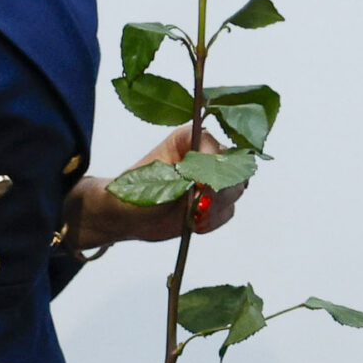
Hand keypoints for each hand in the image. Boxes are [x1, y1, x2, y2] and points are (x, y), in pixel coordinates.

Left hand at [67, 123, 249, 249]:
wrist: (127, 214)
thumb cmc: (136, 187)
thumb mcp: (160, 174)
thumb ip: (189, 173)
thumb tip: (212, 180)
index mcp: (194, 139)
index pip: (220, 149)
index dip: (214, 169)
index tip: (199, 185)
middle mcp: (208, 157)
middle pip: (235, 169)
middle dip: (220, 190)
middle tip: (199, 203)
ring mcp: (213, 181)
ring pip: (235, 191)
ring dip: (216, 207)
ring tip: (193, 214)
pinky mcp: (214, 204)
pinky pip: (227, 212)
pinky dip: (213, 221)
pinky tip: (194, 223)